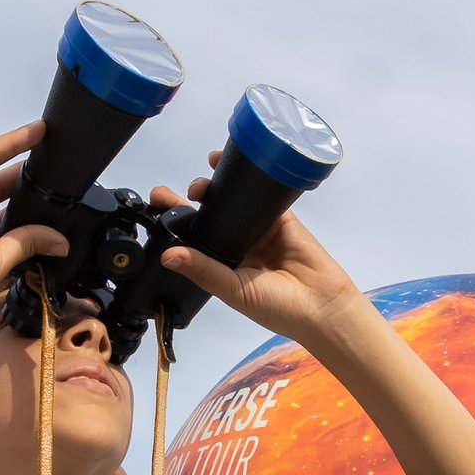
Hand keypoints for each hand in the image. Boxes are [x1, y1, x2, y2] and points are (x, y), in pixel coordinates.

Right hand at [0, 122, 69, 325]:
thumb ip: (27, 243)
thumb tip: (59, 241)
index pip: (0, 214)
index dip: (24, 204)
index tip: (50, 195)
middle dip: (22, 176)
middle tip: (53, 166)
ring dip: (16, 150)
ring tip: (46, 136)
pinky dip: (5, 144)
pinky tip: (31, 134)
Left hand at [151, 152, 365, 341]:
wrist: (321, 304)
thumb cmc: (277, 308)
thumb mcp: (233, 289)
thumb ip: (203, 271)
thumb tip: (168, 256)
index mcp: (222, 265)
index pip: (192, 241)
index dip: (173, 226)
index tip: (154, 211)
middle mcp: (237, 245)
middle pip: (208, 216)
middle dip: (187, 201)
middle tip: (166, 194)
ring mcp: (258, 229)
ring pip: (231, 201)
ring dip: (213, 187)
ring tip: (200, 183)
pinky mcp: (280, 216)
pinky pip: (260, 193)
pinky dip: (246, 178)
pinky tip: (229, 166)